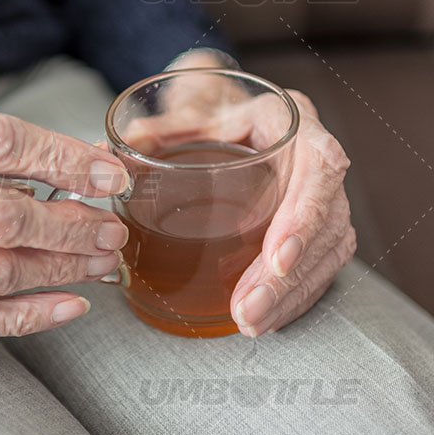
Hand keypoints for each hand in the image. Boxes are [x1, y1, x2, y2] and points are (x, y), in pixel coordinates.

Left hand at [128, 51, 355, 336]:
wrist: (230, 111)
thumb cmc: (212, 112)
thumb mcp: (186, 113)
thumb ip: (153, 131)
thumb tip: (104, 155)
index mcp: (291, 120)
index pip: (319, 167)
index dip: (303, 216)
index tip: (276, 258)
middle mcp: (315, 155)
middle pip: (326, 220)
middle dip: (288, 276)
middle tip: (249, 311)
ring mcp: (321, 191)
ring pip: (329, 249)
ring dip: (292, 294)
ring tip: (252, 323)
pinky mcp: (317, 221)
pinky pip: (323, 262)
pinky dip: (297, 295)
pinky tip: (269, 317)